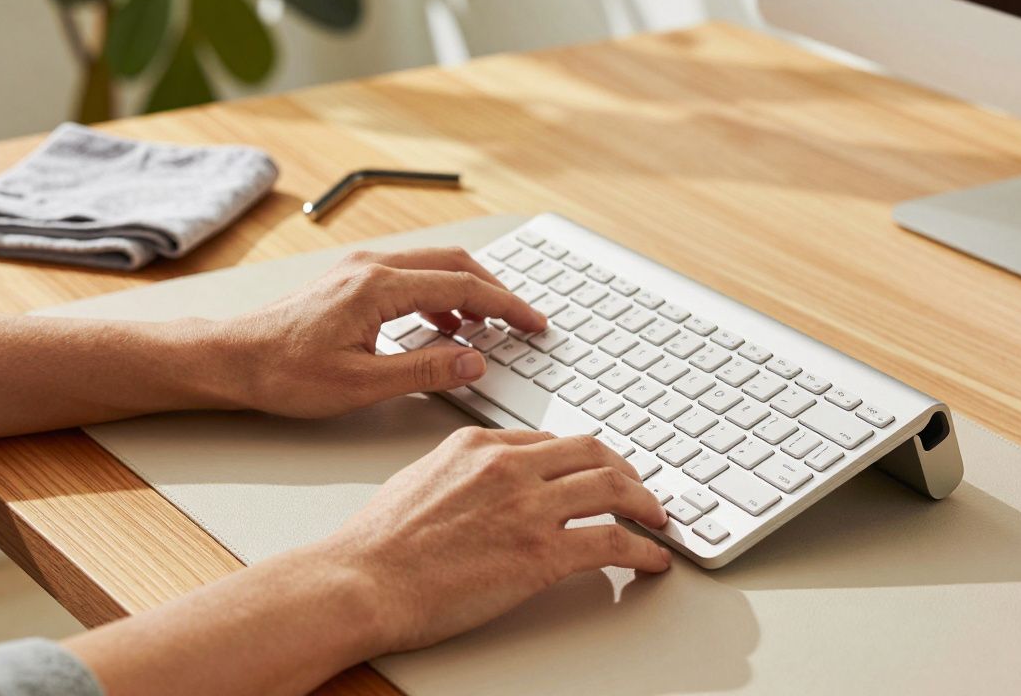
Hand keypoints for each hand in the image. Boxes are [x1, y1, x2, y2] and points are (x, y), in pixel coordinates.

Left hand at [220, 247, 546, 417]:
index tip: (533, 324)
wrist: (231, 359)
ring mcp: (360, 268)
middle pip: (454, 263)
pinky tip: (446, 324)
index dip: (506, 306)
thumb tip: (474, 360)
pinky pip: (412, 275)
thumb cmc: (284, 372)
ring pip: (434, 265)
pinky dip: (441, 294)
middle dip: (496, 291)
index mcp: (378, 287)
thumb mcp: (362, 384)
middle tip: (524, 320)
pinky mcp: (352, 279)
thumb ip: (426, 369)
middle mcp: (371, 266)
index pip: (463, 286)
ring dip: (469, 290)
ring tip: (490, 327)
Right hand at [326, 426, 672, 653]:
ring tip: (657, 519)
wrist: (362, 581)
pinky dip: (643, 550)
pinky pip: (612, 543)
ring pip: (613, 489)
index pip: (552, 440)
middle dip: (626, 471)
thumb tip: (484, 482)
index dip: (585, 458)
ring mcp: (529, 508)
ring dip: (646, 505)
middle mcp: (510, 467)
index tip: (598, 472)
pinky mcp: (542, 554)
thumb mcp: (420, 479)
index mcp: (479, 446)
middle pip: (593, 453)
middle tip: (640, 490)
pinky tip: (652, 560)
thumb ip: (462, 471)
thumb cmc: (378, 543)